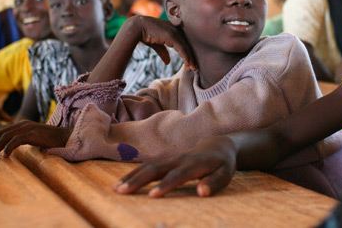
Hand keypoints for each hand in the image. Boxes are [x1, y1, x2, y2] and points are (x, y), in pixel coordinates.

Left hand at [0, 120, 71, 160]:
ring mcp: (28, 128)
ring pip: (5, 136)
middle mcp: (23, 123)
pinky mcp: (32, 134)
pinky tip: (5, 156)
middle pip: (1, 132)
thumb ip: (23, 139)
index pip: (2, 130)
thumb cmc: (51, 140)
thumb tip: (10, 148)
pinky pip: (15, 140)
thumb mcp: (33, 137)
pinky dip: (8, 148)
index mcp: (23, 123)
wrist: (65, 137)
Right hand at [113, 136, 236, 196]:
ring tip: (116, 189)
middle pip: (156, 168)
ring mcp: (171, 159)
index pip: (178, 175)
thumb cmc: (222, 164)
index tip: (152, 196)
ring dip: (131, 177)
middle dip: (139, 180)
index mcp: (194, 164)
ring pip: (148, 166)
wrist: (218, 145)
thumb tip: (202, 192)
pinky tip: (121, 183)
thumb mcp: (226, 174)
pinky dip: (133, 174)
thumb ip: (214, 183)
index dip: (166, 185)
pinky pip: (147, 167)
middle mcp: (180, 160)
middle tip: (123, 191)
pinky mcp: (166, 161)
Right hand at [133, 16, 196, 71]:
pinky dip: (186, 57)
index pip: (184, 43)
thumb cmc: (145, 34)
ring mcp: (175, 32)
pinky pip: (182, 49)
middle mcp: (177, 30)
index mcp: (174, 30)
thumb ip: (164, 52)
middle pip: (188, 45)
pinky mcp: (172, 36)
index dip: (188, 54)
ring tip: (193, 69)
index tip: (190, 64)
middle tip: (195, 69)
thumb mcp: (157, 44)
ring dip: (190, 60)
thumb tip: (168, 62)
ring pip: (186, 48)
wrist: (137, 27)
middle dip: (191, 58)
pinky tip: (188, 65)